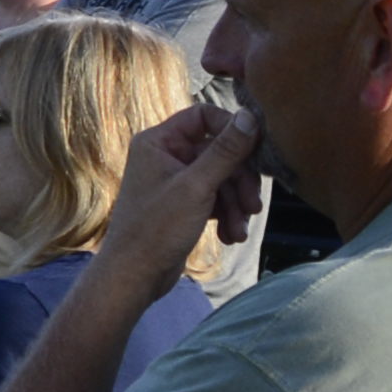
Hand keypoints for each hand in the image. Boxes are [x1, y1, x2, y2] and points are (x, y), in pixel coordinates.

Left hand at [97, 104, 262, 271]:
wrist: (135, 275)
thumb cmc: (156, 229)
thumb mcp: (197, 186)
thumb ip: (226, 150)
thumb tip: (250, 116)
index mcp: (158, 142)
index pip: (203, 116)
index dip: (231, 129)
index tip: (256, 149)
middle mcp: (165, 156)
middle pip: (219, 151)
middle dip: (240, 180)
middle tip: (253, 206)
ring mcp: (174, 180)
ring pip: (222, 178)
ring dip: (236, 204)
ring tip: (239, 230)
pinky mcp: (183, 203)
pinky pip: (215, 198)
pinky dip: (226, 215)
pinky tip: (230, 236)